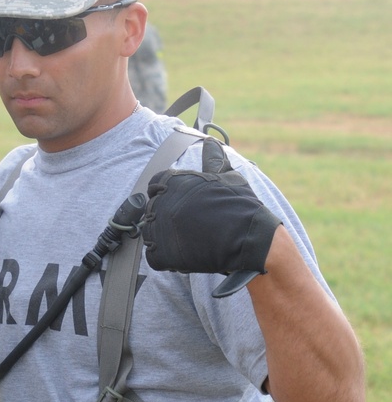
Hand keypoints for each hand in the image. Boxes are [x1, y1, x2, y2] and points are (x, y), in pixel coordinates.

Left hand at [142, 137, 280, 291]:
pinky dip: (168, 259)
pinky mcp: (159, 253)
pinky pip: (155, 256)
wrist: (249, 238)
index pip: (155, 186)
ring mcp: (157, 228)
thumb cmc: (240, 207)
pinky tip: (188, 254)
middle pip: (153, 211)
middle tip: (194, 226)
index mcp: (170, 181)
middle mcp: (159, 203)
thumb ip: (212, 160)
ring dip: (168, 239)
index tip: (187, 206)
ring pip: (152, 234)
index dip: (169, 197)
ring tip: (193, 240)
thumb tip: (210, 142)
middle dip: (169, 219)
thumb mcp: (228, 178)